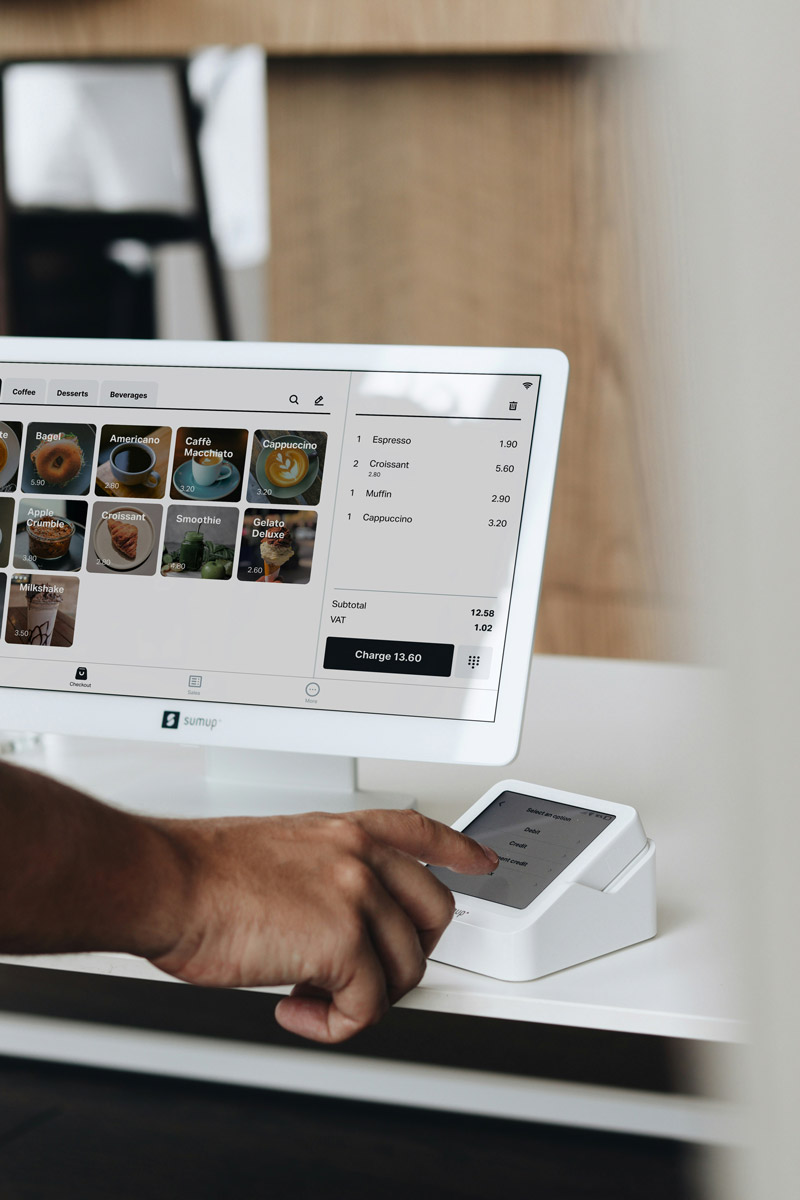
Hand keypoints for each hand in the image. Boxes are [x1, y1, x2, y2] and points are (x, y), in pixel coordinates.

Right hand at [149, 808, 497, 1043]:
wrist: (167, 883)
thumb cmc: (200, 874)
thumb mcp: (279, 851)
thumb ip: (320, 874)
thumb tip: (329, 921)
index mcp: (343, 830)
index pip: (421, 832)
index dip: (459, 850)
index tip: (481, 862)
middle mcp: (359, 856)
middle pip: (433, 914)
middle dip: (406, 956)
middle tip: (361, 975)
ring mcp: (357, 895)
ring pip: (405, 969)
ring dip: (361, 997)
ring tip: (310, 995)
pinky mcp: (343, 942)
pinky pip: (367, 1008)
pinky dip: (333, 1025)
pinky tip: (295, 1010)